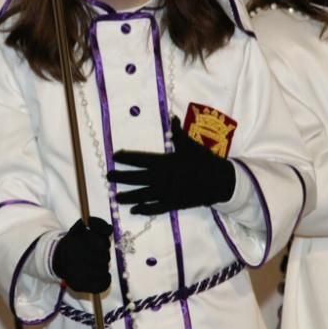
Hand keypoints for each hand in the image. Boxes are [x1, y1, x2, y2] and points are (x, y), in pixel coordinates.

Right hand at [51, 218, 111, 292]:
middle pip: (104, 259)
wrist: (58, 257)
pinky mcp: (79, 286)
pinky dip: (106, 280)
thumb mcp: (82, 226)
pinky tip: (103, 275)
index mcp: (76, 243)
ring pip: (103, 271)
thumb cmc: (74, 241)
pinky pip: (100, 286)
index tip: (102, 244)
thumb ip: (97, 223)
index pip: (102, 245)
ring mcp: (76, 275)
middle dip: (105, 256)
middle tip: (100, 255)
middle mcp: (75, 259)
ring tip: (98, 263)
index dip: (105, 244)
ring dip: (104, 266)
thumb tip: (109, 229)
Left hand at [108, 117, 235, 214]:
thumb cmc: (203, 160)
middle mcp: (161, 179)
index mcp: (164, 163)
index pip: (140, 160)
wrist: (219, 182)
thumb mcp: (190, 145)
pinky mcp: (172, 204)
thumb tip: (173, 118)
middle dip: (121, 177)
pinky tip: (134, 209)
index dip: (126, 158)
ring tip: (115, 197)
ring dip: (128, 196)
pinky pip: (154, 208)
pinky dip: (144, 209)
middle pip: (136, 178)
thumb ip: (178, 133)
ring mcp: (165, 193)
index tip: (114, 157)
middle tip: (109, 177)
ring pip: (142, 195)